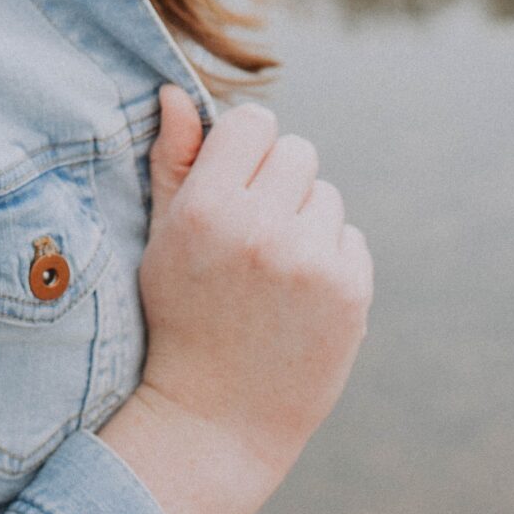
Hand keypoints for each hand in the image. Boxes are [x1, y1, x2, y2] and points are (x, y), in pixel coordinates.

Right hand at [97, 87, 372, 513]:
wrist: (217, 422)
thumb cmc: (181, 319)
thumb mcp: (162, 240)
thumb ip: (172, 161)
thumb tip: (176, 91)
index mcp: (206, 208)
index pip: (253, 123)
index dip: (245, 149)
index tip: (235, 183)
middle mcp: (261, 228)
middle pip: (297, 151)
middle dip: (278, 183)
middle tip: (254, 235)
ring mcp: (310, 261)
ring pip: (326, 196)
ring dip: (306, 222)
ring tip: (273, 275)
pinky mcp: (350, 291)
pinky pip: (351, 238)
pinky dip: (331, 260)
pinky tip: (299, 299)